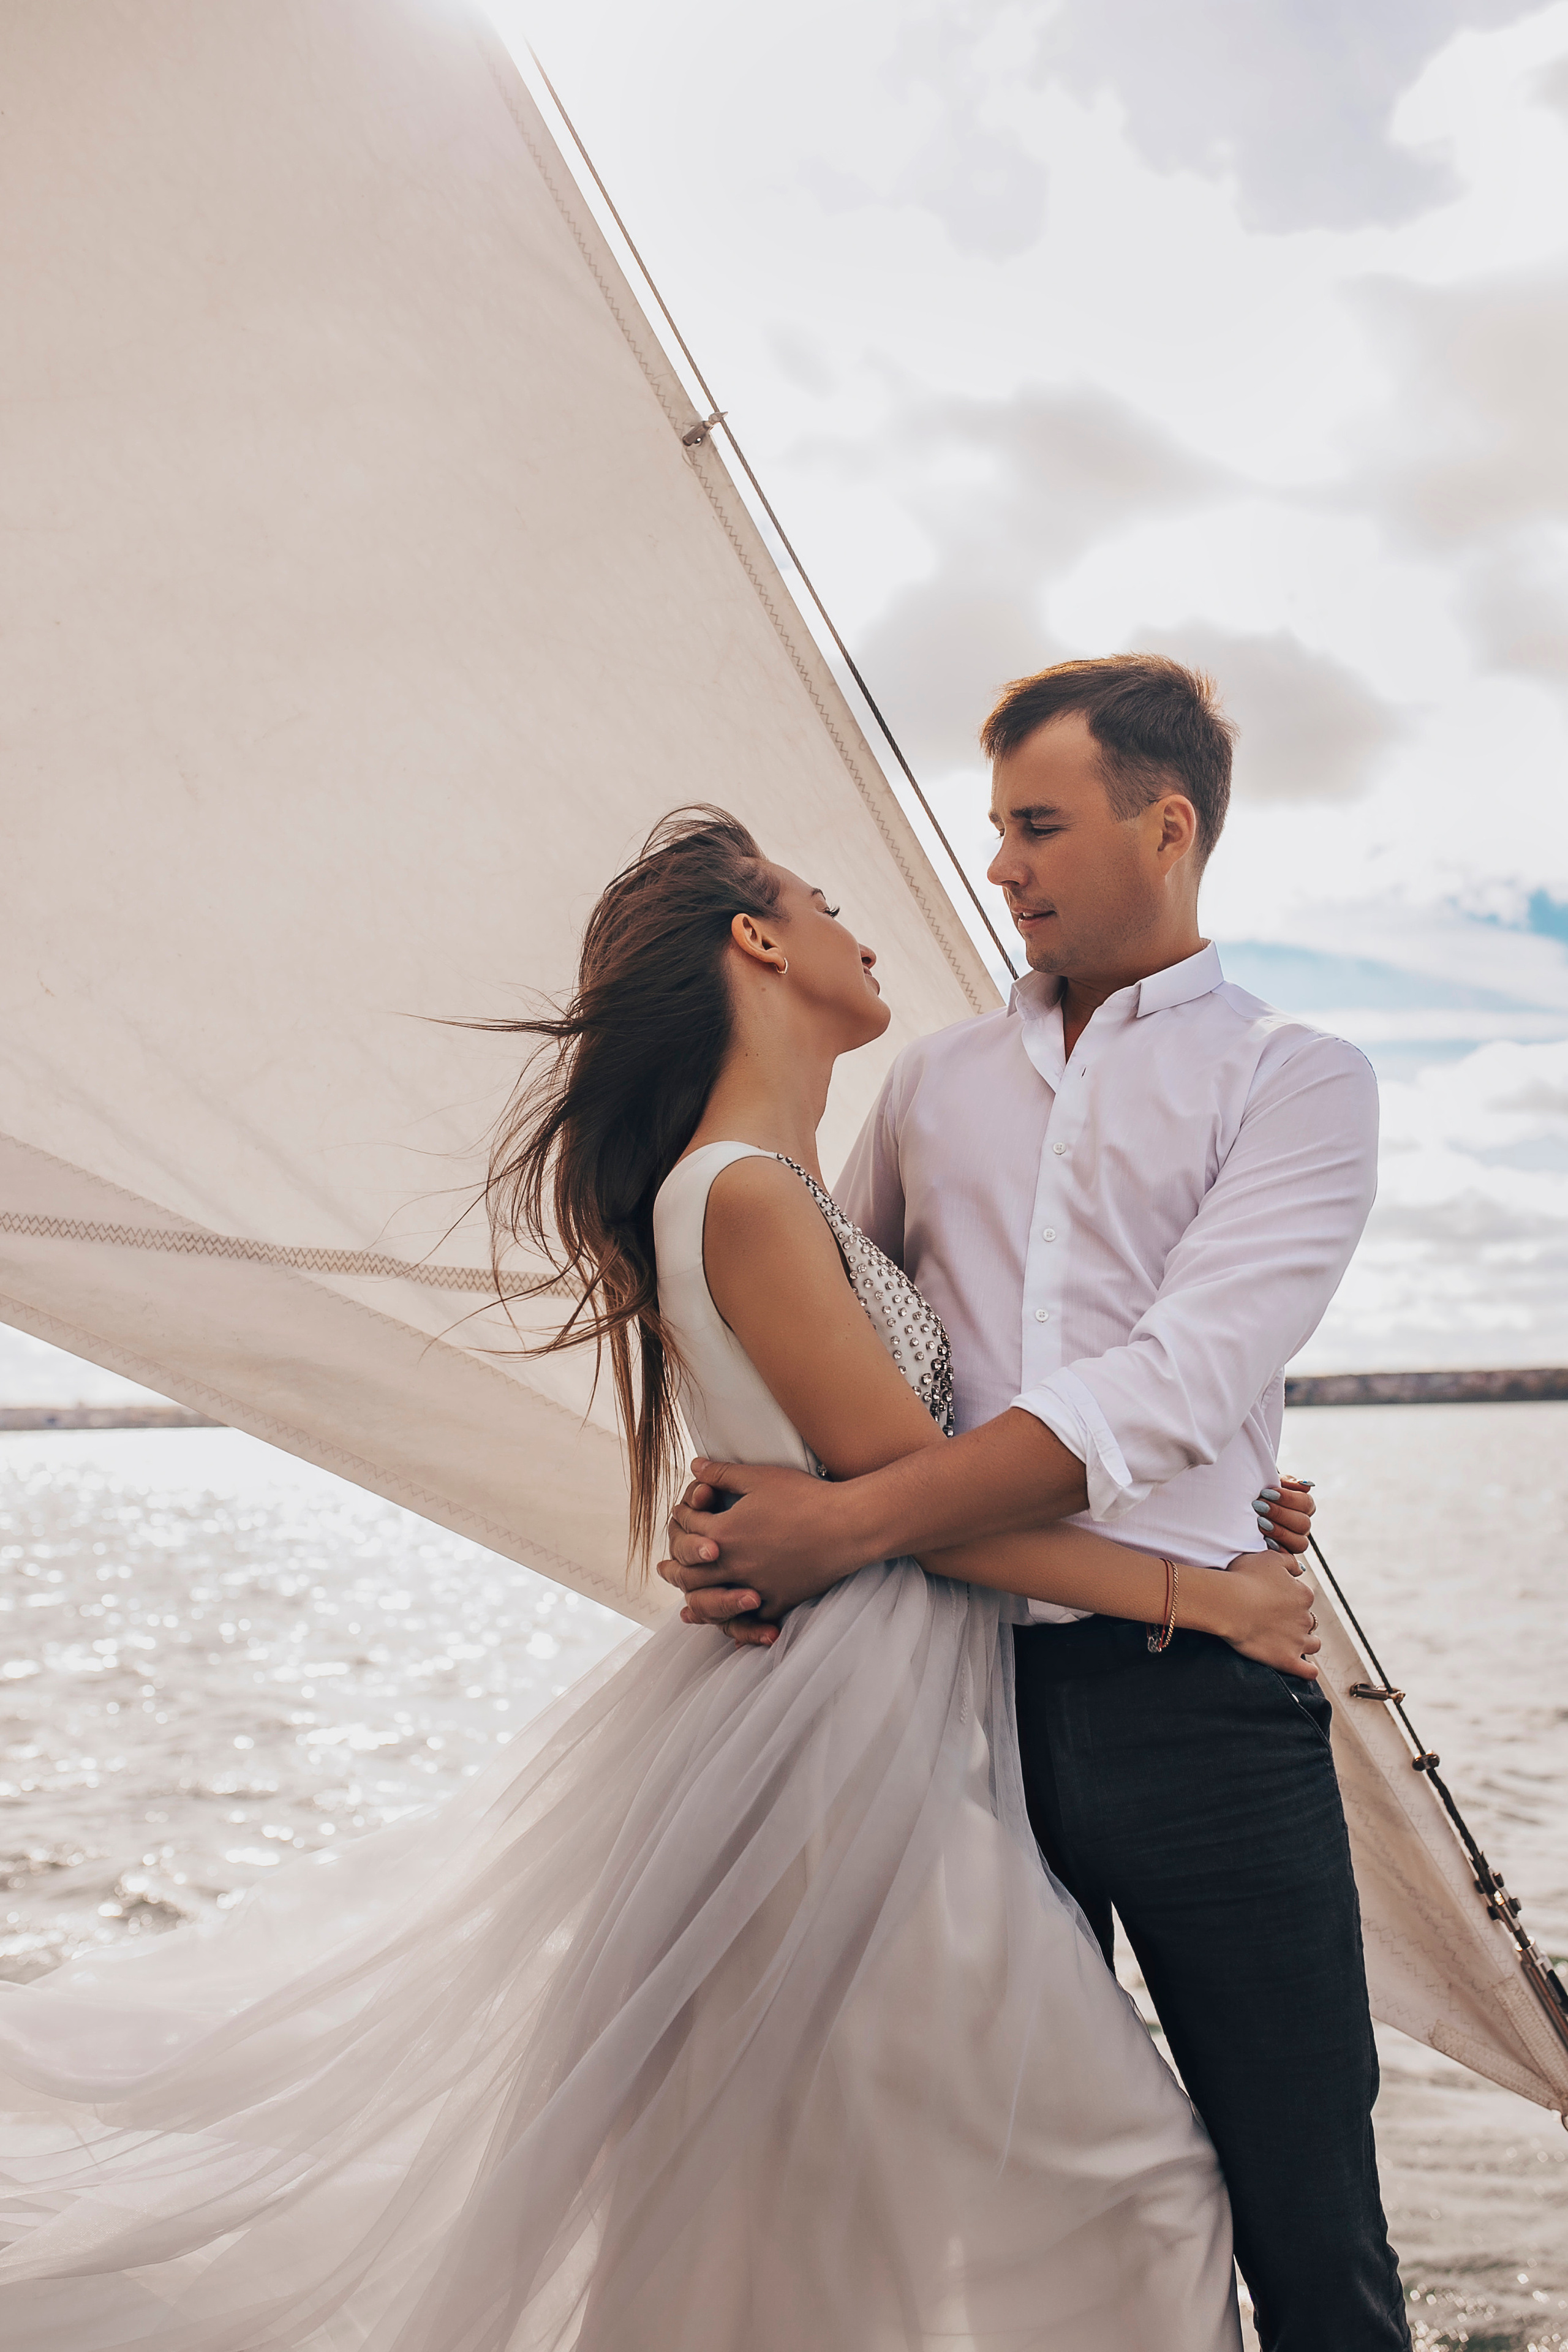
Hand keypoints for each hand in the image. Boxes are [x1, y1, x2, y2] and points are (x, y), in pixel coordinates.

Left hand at [657, 1459, 860, 1633]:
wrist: (848, 1526)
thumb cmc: (805, 1497)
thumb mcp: (759, 1477)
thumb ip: (721, 1474)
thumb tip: (694, 1466)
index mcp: (723, 1532)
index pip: (687, 1528)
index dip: (682, 1517)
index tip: (684, 1512)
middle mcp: (733, 1565)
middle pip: (689, 1572)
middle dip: (674, 1568)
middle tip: (664, 1569)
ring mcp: (755, 1587)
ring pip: (712, 1602)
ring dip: (695, 1601)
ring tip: (685, 1604)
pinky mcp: (778, 1601)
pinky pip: (748, 1619)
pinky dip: (734, 1623)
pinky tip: (729, 1624)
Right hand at [1214, 1546, 1320, 1679]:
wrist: (1229, 1603)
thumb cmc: (1244, 1578)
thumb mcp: (1269, 1558)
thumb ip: (1289, 1561)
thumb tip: (1299, 1569)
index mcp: (1303, 1594)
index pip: (1303, 1598)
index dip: (1289, 1599)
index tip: (1272, 1600)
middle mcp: (1305, 1617)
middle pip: (1308, 1621)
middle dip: (1296, 1622)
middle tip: (1275, 1621)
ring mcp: (1298, 1641)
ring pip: (1312, 1644)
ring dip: (1305, 1643)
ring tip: (1289, 1643)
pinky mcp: (1287, 1660)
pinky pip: (1308, 1671)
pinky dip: (1308, 1671)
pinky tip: (1305, 1670)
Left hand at [1254, 1476, 1314, 1553]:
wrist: (1240, 1507)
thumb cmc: (1257, 1493)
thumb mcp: (1269, 1483)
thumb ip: (1287, 1482)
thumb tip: (1307, 1485)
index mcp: (1304, 1506)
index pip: (1306, 1503)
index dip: (1288, 1498)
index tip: (1266, 1493)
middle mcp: (1302, 1525)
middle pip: (1303, 1523)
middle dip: (1280, 1514)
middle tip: (1259, 1506)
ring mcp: (1295, 1541)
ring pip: (1300, 1543)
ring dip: (1279, 1532)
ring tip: (1259, 1522)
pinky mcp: (1284, 1553)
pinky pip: (1287, 1556)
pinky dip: (1277, 1548)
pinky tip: (1264, 1539)